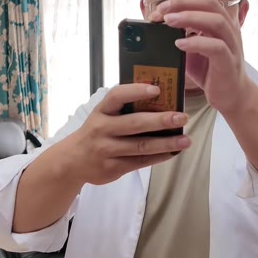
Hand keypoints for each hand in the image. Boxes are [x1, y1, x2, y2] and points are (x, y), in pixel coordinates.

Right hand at [63, 83, 190, 185]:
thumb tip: (160, 99)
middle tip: (182, 117)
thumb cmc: (96, 131)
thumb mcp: (103, 115)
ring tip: (186, 140)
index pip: (117, 96)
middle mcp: (102, 129)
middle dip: (161, 120)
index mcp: (101, 111)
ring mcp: (107, 150)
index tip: (157, 89)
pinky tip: (173, 152)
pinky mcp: (113, 168)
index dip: (136, 91)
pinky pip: (140, 162)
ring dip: (166, 143)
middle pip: (135, 124)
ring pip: (141, 146)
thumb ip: (124, 108)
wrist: (72, 161)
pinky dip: (159, 157)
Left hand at [149, 0, 252, 113]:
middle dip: (184, 2)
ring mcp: (231, 45)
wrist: (231, 96)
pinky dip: (196, 43)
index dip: (181, 0)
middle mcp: (228, 29)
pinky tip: (180, 44)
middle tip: (162, 11)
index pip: (203, 0)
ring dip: (190, 18)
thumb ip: (181, 36)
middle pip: (210, 3)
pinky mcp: (228, 62)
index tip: (160, 9)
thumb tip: (157, 26)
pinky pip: (216, 47)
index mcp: (220, 22)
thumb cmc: (211, 71)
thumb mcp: (193, 50)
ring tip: (169, 22)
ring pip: (216, 21)